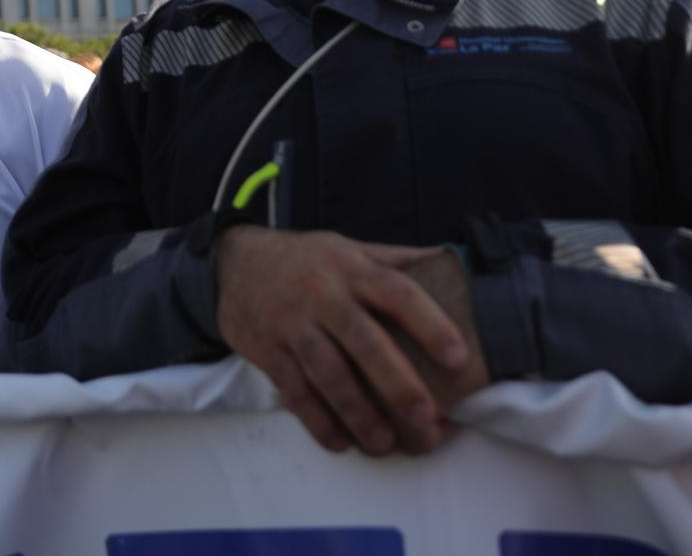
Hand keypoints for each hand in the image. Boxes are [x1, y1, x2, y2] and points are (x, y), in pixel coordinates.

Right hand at [213, 226, 471, 455]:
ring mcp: (292, 325)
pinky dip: (317, 420)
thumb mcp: (349, 247)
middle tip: (426, 418)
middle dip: (396, 383)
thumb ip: (396, 260)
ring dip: (358, 412)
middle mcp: (323, 296)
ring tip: (384, 443)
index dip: (429, 324)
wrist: (233, 263)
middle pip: (364, 342)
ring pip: (328, 374)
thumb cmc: (306, 260)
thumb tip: (452, 263)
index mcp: (352, 269)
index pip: (397, 293)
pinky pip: (295, 391)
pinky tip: (341, 442)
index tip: (458, 357)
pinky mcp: (268, 351)